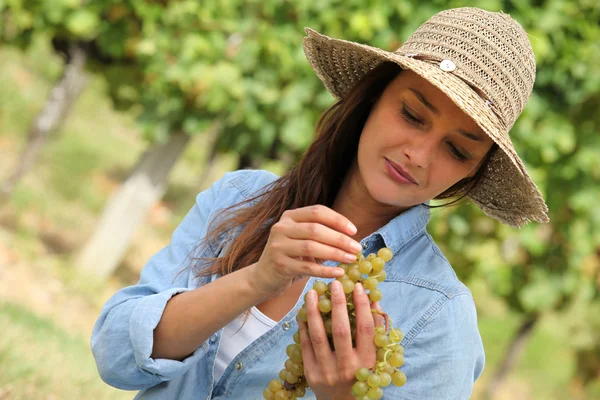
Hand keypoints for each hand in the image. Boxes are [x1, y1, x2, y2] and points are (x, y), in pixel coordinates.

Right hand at [248, 205, 361, 297]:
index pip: (317, 211)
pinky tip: (339, 272)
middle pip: (316, 229)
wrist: (264, 276)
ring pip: (312, 247)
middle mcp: (281, 227)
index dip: (337, 220)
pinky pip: (307, 267)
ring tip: (351, 259)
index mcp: (289, 216)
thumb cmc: (291, 256)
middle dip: (340, 239)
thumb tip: (352, 236)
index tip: (354, 231)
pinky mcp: (279, 265)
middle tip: (357, 248)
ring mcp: (278, 246)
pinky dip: (325, 270)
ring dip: (335, 253)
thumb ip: (321, 233)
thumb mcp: (302, 239)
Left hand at [298, 280, 383, 399]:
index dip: (362, 306)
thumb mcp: (372, 357)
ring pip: (318, 336)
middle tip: (334, 284)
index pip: (365, 330)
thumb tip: (373, 301)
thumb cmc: (359, 374)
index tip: (358, 286)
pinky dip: (303, 326)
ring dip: (314, 311)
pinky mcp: (310, 372)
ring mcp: (327, 371)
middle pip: (341, 330)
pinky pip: (305, 345)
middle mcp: (347, 367)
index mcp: (366, 362)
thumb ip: (374, 331)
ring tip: (312, 292)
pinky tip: (303, 311)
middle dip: (337, 305)